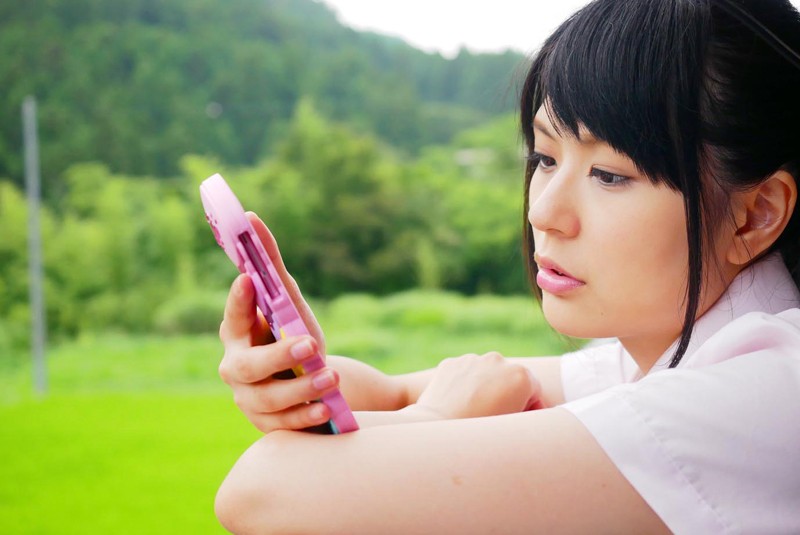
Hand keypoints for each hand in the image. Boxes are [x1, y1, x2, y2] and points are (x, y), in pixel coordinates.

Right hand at [217, 214, 338, 432]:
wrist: (314, 384)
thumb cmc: (294, 335)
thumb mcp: (289, 303)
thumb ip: (271, 262)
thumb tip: (252, 217)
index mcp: (237, 334)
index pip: (233, 317)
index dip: (238, 302)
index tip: (249, 281)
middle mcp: (236, 368)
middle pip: (246, 367)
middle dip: (279, 356)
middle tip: (311, 344)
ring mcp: (249, 400)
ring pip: (268, 399)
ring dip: (302, 387)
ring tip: (332, 377)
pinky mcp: (268, 425)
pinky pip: (284, 425)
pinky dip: (306, 417)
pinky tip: (326, 409)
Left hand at [414, 352, 541, 419]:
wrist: (439, 431)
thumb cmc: (481, 435)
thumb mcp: (514, 426)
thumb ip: (528, 412)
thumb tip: (531, 409)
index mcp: (521, 376)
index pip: (534, 389)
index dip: (530, 406)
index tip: (522, 418)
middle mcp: (498, 360)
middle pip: (509, 377)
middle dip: (507, 393)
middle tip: (498, 415)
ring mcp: (473, 359)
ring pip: (485, 372)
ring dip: (485, 386)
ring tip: (476, 410)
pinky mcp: (452, 362)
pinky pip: (464, 372)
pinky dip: (464, 384)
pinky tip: (459, 403)